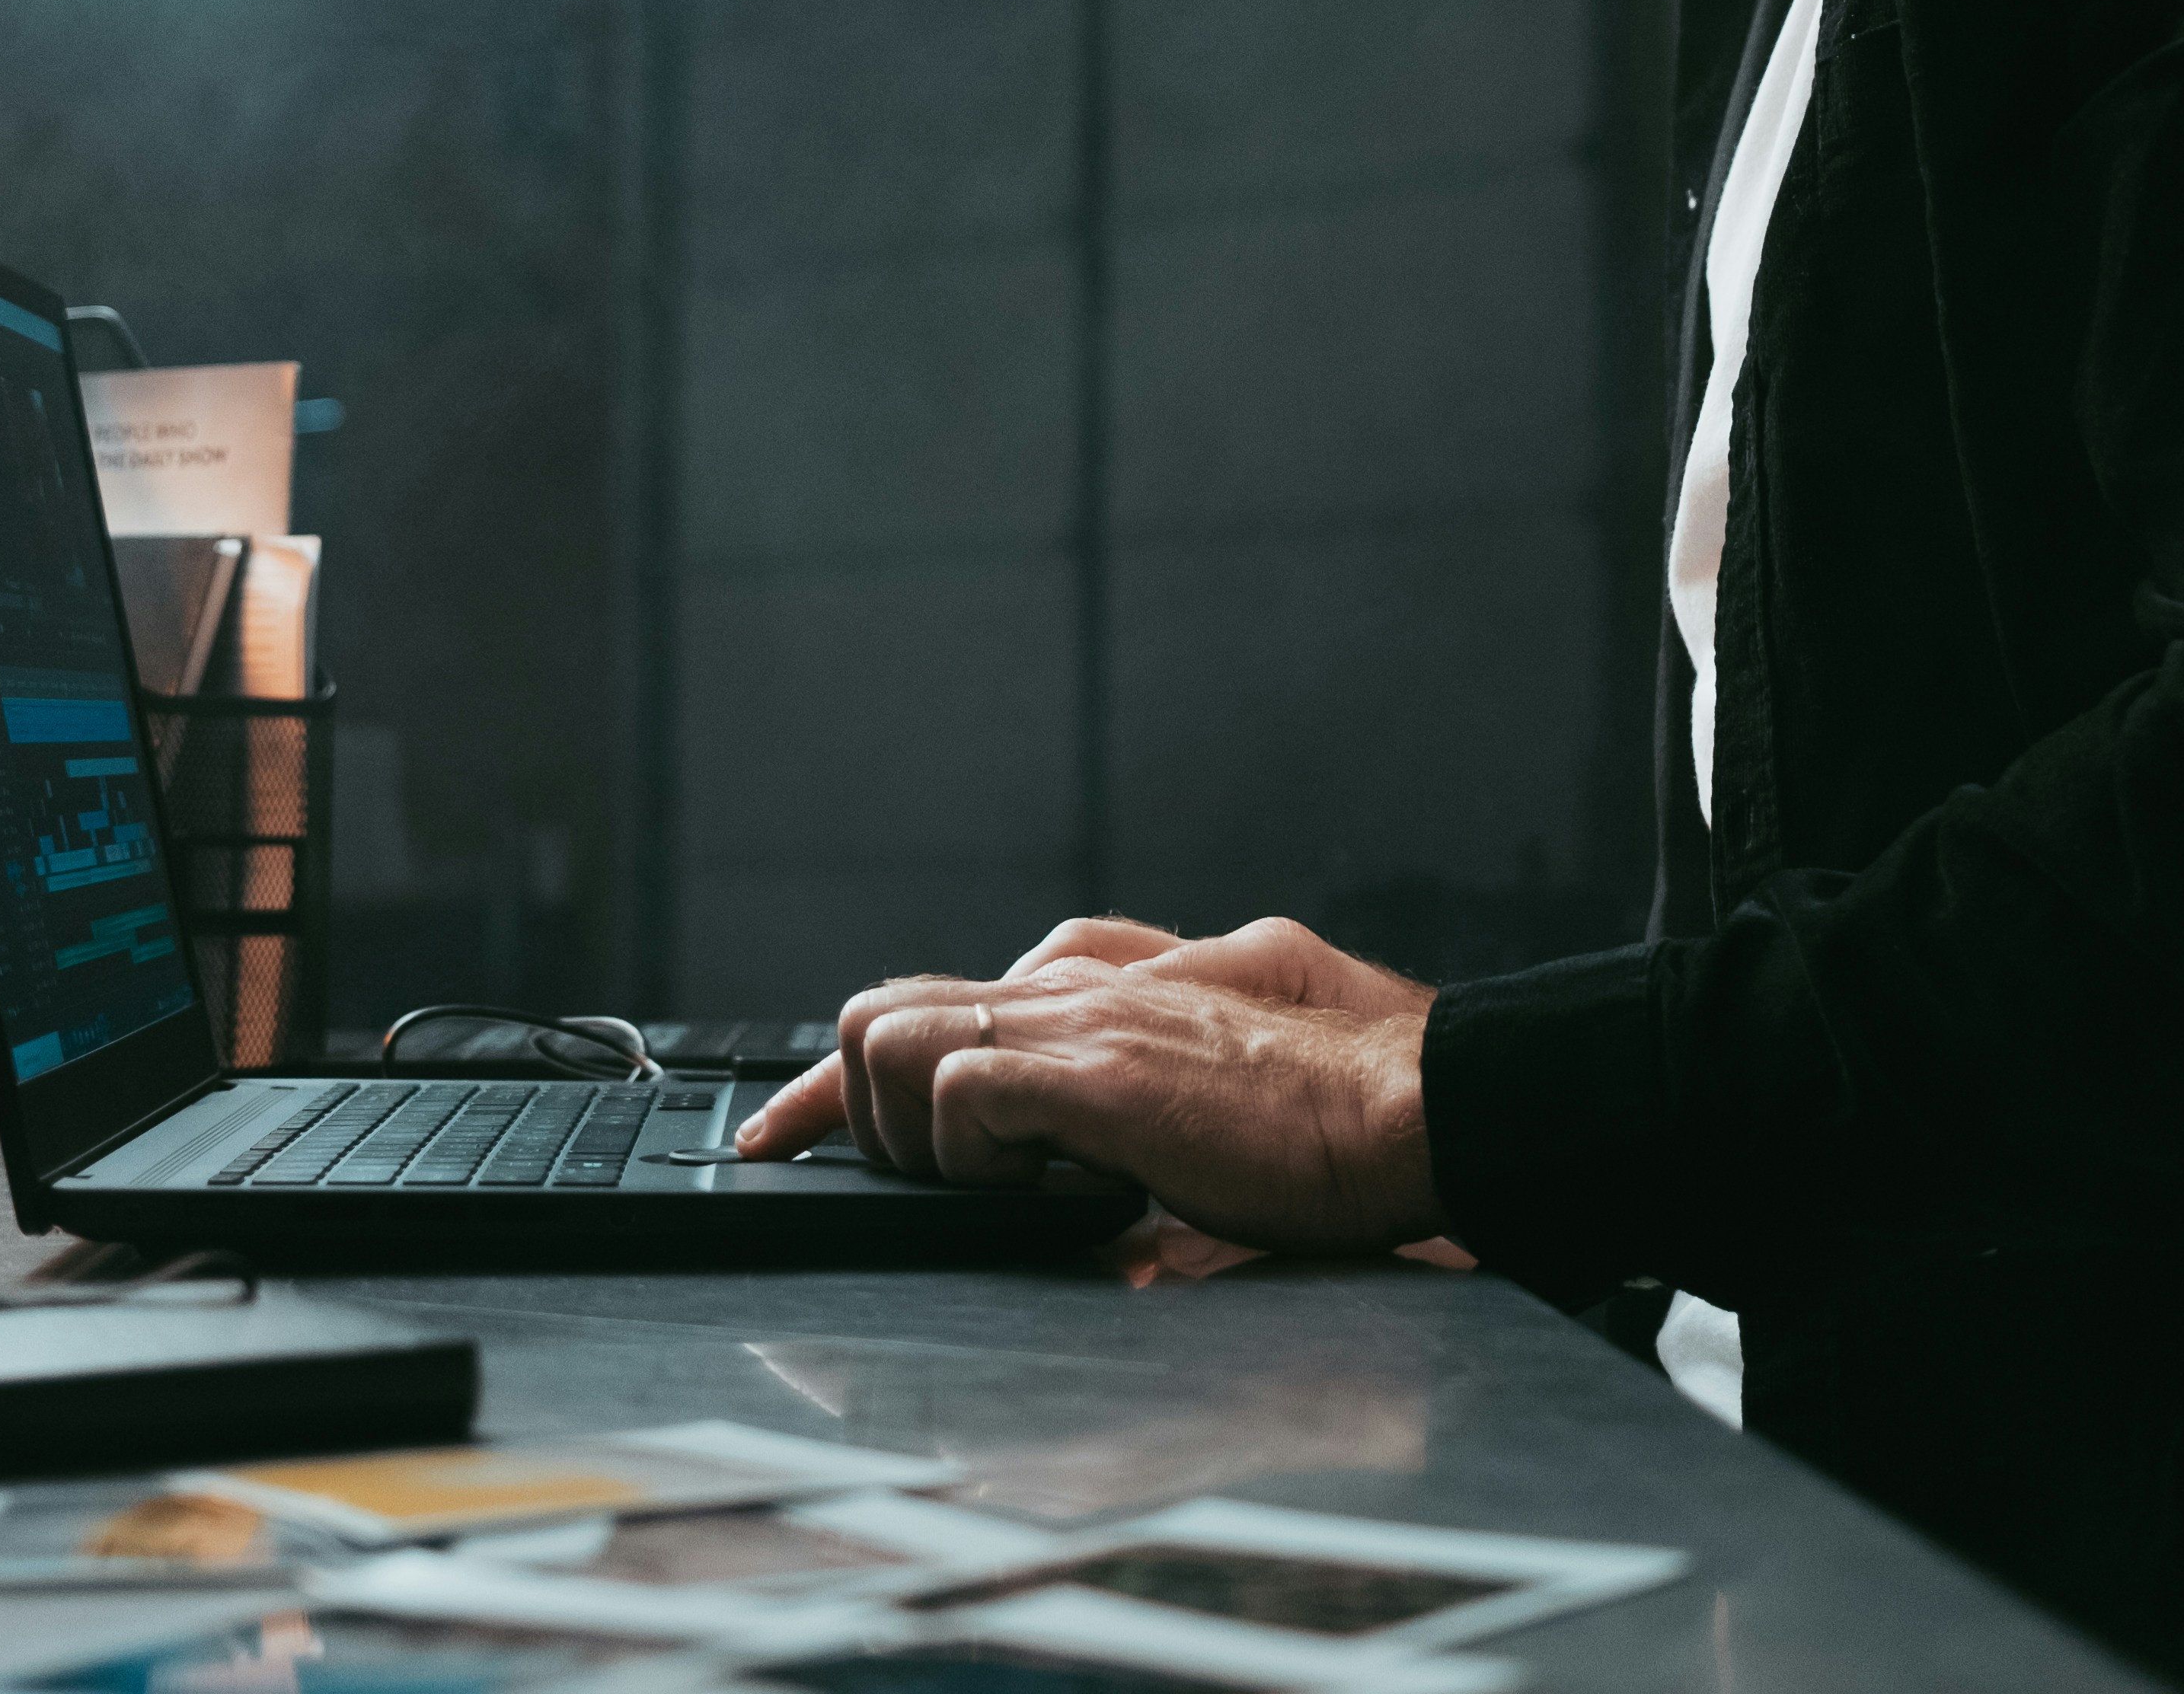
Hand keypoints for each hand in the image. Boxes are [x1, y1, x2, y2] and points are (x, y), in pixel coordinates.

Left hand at [734, 919, 1441, 1251]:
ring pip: (895, 1037)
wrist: (1406, 1111)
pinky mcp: (1095, 1071)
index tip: (778, 1140)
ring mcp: (1079, 1022)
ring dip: (916, 1132)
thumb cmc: (1329, 1121)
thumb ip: (1122, 1105)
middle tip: (917, 1191)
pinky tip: (1048, 1188)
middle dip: (861, 1113)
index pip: (923, 1005)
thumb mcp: (1202, 1096)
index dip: (833, 1085)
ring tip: (1004, 1186)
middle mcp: (1071, 991)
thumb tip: (1065, 1173)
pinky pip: (963, 1088)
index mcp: (1096, 994)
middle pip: (880, 1012)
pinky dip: (974, 1153)